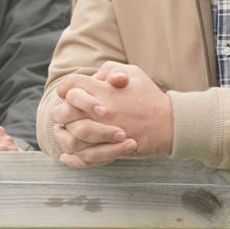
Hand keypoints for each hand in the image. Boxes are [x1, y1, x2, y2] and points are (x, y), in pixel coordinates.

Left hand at [52, 62, 171, 168]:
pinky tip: (67, 155)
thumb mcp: (133, 73)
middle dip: (60, 112)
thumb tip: (93, 77)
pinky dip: (71, 158)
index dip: (65, 88)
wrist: (169, 124)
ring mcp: (103, 132)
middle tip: (62, 113)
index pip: (70, 85)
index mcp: (104, 91)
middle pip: (64, 111)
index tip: (66, 92)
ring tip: (62, 132)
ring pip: (70, 137)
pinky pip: (83, 157)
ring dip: (63, 134)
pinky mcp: (109, 150)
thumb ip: (110, 70)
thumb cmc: (149, 96)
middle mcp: (100, 111)